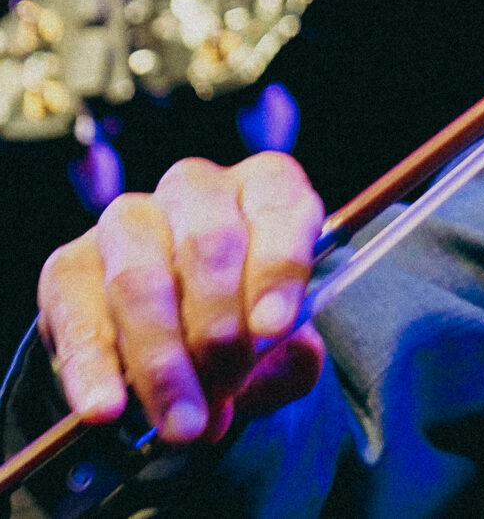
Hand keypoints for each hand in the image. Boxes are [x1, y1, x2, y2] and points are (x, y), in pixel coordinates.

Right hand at [35, 153, 325, 444]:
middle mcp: (196, 190)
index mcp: (264, 187)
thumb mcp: (284, 337)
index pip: (280, 208)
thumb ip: (288, 355)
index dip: (277, 269)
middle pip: (206, 245)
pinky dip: (93, 370)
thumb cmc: (245, 321)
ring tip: (181, 423)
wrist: (174, 335)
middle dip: (216, 331)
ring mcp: (126, 221)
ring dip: (160, 361)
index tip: (273, 330)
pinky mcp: (68, 266)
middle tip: (225, 393)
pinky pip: (78, 318)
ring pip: (138, 280)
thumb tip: (264, 373)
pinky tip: (107, 409)